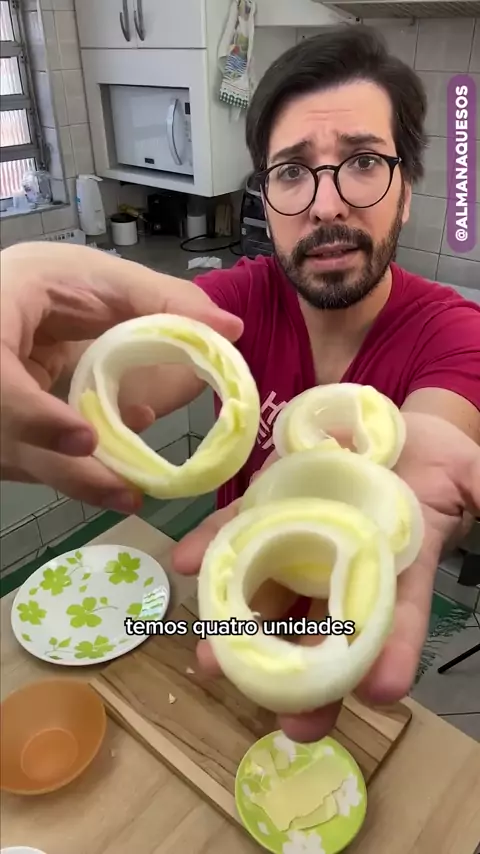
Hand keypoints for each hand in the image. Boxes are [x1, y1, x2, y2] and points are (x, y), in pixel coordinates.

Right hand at [0, 241, 242, 509]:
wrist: (14, 297)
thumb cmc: (52, 281)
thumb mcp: (100, 277)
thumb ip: (162, 299)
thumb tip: (230, 328)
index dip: (32, 414)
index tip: (86, 438)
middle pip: (5, 435)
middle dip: (67, 471)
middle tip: (126, 493)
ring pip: (16, 457)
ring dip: (73, 478)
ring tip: (128, 490)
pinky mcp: (4, 427)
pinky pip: (29, 459)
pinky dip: (71, 468)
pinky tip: (110, 461)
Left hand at [172, 412, 479, 740]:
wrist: (391, 429)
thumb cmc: (438, 462)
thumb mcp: (475, 478)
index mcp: (397, 570)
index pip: (396, 621)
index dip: (392, 656)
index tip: (382, 693)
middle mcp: (343, 568)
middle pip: (321, 632)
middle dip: (302, 678)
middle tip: (288, 720)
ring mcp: (301, 541)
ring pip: (268, 592)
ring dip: (236, 627)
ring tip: (210, 661)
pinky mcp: (270, 506)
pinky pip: (237, 527)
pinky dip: (212, 543)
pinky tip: (188, 561)